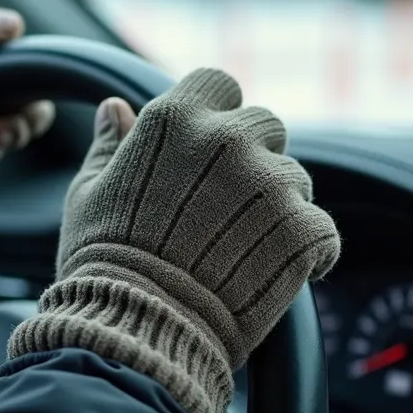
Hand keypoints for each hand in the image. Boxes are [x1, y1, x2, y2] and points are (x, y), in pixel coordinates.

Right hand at [8, 69, 338, 412]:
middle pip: (267, 125)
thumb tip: (113, 107)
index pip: (219, 84)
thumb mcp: (89, 194)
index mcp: (176, 118)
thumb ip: (109, 146)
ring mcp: (270, 184)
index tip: (208, 149)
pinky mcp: (301, 230)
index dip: (217, 114)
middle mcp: (229, 139)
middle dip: (255, 158)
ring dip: (281, 207)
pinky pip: (322, 230)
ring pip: (297, 180)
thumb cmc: (101, 263)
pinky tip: (280, 274)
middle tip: (228, 207)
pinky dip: (309, 252)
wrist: (136, 329)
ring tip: (246, 250)